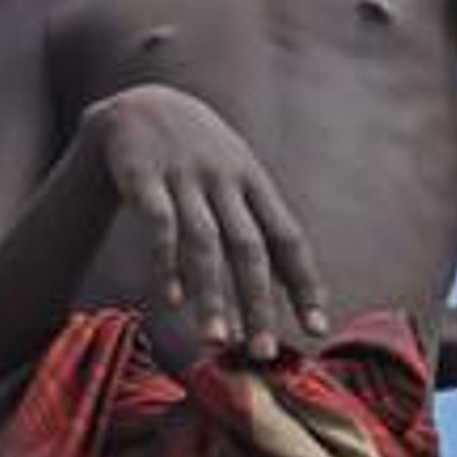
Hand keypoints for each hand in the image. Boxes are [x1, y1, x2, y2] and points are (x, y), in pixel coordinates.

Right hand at [87, 83, 326, 357]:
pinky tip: (170, 299)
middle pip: (248, 247)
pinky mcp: (142, 176)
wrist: (139, 103)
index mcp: (253, 181)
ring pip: (203, 242)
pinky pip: (157, 224)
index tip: (316, 328)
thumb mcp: (235, 174)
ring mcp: (183, 176)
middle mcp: (224, 179)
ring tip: (216, 341)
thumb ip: (260, 225)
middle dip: (259, 302)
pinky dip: (164, 262)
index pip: (287, 237)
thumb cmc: (197, 153)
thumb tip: (292, 289)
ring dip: (211, 294)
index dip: (304, 282)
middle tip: (262, 352)